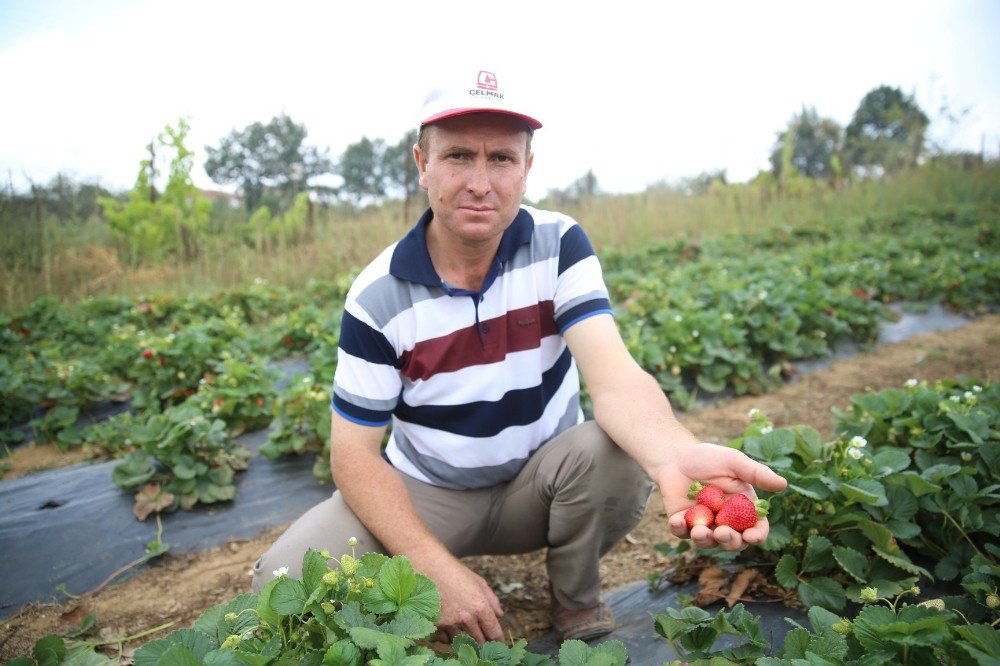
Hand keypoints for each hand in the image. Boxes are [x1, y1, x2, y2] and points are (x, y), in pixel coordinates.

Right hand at [430, 559, 504, 643]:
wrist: (430, 567)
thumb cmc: (456, 572)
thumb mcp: (478, 582)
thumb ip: (492, 600)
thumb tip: (499, 615)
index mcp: (480, 607)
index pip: (494, 633)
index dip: (497, 640)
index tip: (497, 642)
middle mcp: (466, 618)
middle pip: (480, 642)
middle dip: (482, 640)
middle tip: (480, 636)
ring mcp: (450, 622)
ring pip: (463, 642)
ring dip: (465, 638)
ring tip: (463, 627)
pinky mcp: (435, 625)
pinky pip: (446, 640)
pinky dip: (449, 636)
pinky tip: (449, 626)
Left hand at [659, 442, 786, 551]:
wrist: (677, 456)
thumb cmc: (710, 458)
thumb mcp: (734, 462)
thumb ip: (756, 473)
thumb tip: (783, 484)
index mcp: (744, 509)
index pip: (756, 529)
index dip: (756, 536)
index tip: (751, 536)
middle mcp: (726, 521)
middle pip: (733, 542)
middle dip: (730, 542)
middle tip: (722, 532)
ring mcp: (704, 524)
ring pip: (707, 542)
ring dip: (704, 540)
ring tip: (699, 531)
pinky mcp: (682, 523)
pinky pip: (681, 533)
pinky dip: (680, 529)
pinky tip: (677, 520)